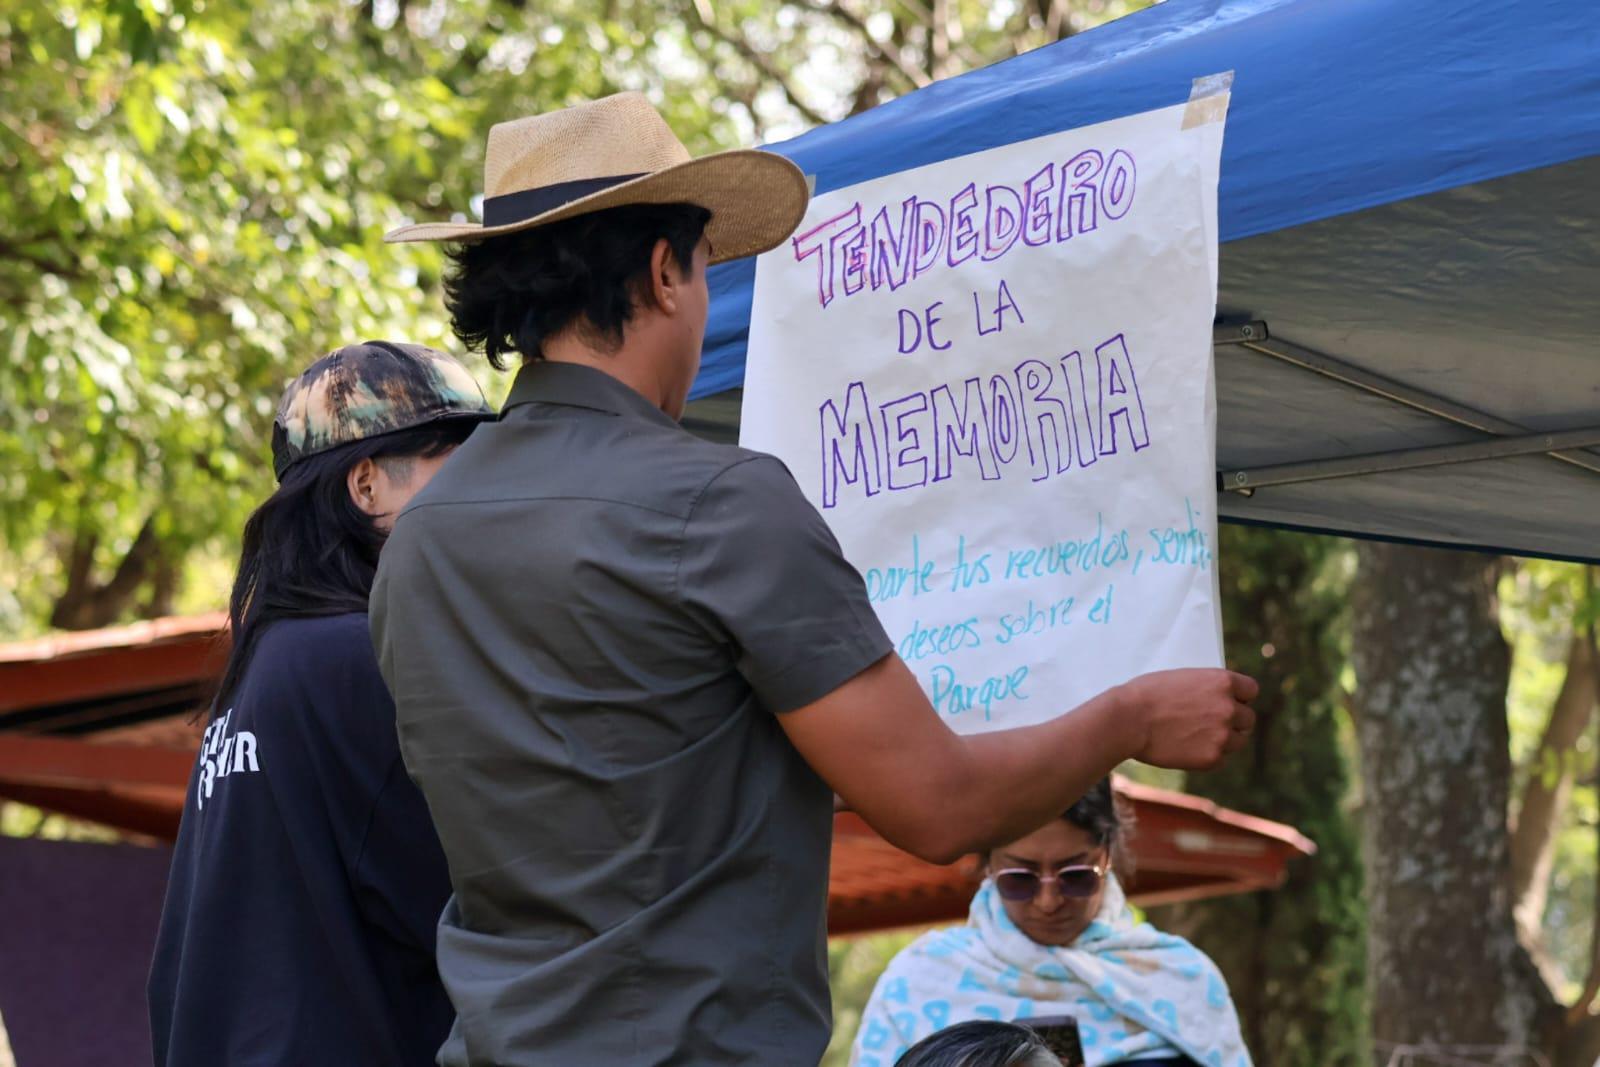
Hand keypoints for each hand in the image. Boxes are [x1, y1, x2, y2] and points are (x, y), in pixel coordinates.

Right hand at [1117, 668, 1258, 769]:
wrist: (1127, 720)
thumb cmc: (1147, 694)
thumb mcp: (1183, 679)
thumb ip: (1208, 689)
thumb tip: (1222, 700)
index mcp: (1222, 682)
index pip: (1251, 690)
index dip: (1239, 697)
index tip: (1230, 702)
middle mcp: (1228, 707)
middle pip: (1248, 718)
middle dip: (1233, 721)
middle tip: (1209, 723)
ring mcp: (1222, 734)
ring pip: (1238, 741)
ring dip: (1224, 739)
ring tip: (1196, 737)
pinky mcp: (1212, 758)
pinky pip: (1221, 759)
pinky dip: (1208, 756)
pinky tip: (1186, 748)